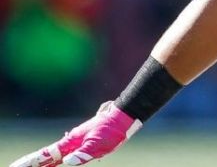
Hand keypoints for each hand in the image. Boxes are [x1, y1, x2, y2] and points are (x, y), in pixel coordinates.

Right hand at [10, 102, 141, 166]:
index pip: (47, 155)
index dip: (32, 162)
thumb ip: (83, 153)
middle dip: (34, 163)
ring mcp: (78, 138)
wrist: (124, 116)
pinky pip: (67, 150)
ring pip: (57, 152)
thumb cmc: (113, 130)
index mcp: (71, 141)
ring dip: (44, 160)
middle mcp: (72, 139)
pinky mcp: (86, 139)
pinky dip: (57, 156)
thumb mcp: (99, 144)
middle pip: (49, 154)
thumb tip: (66, 162)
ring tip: (34, 166)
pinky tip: (58, 160)